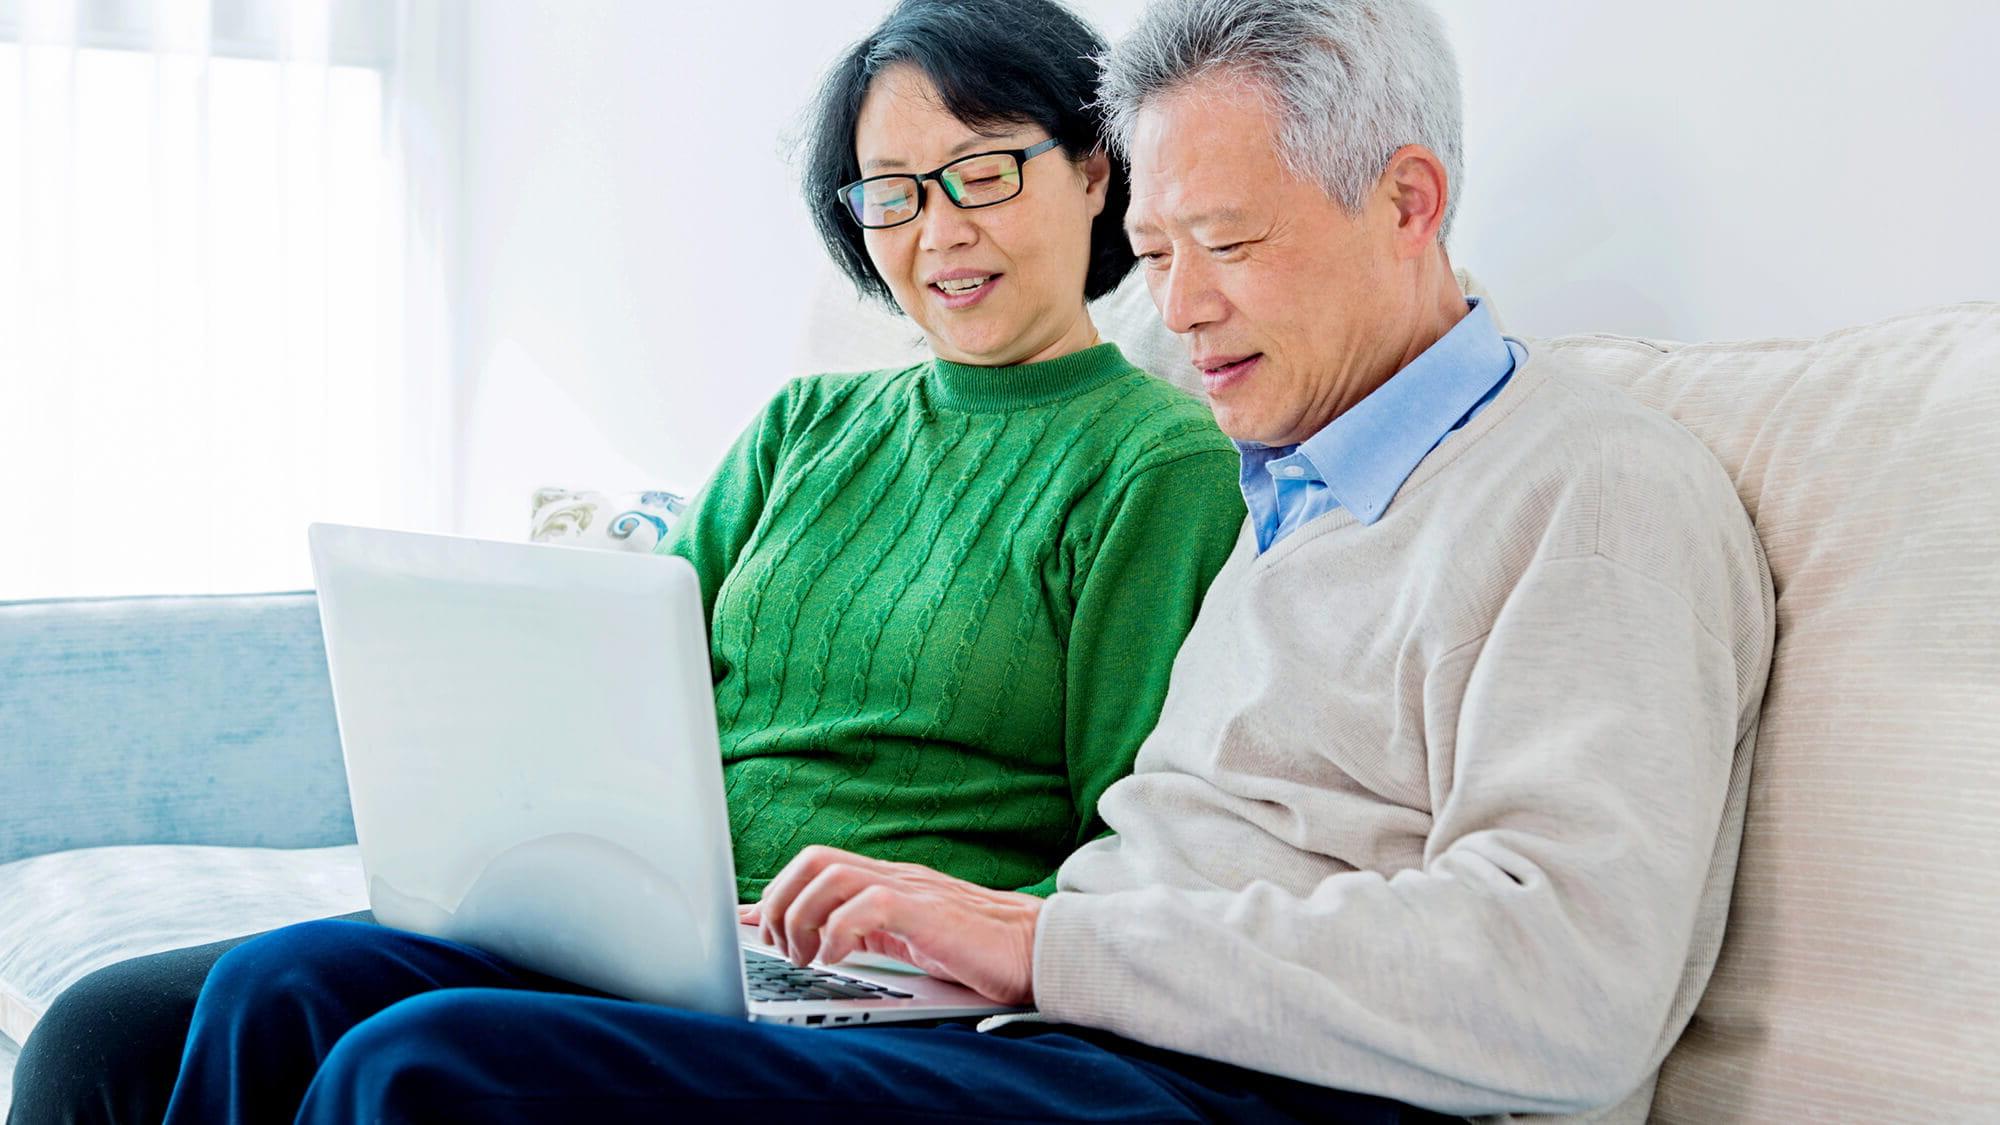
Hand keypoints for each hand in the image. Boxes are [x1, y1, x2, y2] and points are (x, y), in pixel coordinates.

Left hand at [744, 845, 1042, 1005]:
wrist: (1039, 950)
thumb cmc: (977, 952)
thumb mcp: (905, 941)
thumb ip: (862, 933)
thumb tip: (811, 944)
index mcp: (888, 882)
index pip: (816, 865)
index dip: (774, 892)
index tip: (748, 923)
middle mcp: (895, 877)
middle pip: (813, 860)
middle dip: (780, 903)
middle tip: (780, 948)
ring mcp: (911, 889)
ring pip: (831, 875)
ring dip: (802, 917)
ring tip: (805, 957)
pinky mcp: (928, 911)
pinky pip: (867, 904)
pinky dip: (837, 931)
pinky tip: (835, 959)